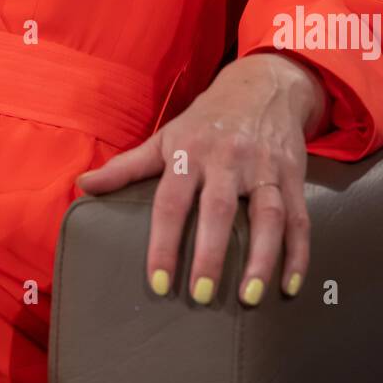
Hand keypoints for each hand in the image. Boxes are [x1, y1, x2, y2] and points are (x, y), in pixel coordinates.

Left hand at [75, 53, 325, 305]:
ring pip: (267, 215)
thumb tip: (83, 185)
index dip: (163, 242)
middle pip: (217, 209)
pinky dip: (299, 253)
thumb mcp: (166, 137)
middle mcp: (227, 160)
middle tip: (200, 295)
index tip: (157, 282)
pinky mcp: (292, 175)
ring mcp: (263, 168)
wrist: (262, 85)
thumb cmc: (206, 120)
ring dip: (261, 258)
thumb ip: (127, 166)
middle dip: (209, 253)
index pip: (171, 202)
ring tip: (249, 297)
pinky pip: (299, 218)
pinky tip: (291, 286)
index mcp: (189, 153)